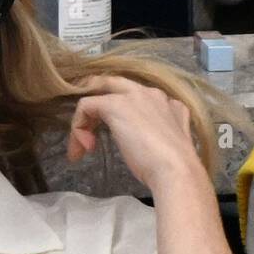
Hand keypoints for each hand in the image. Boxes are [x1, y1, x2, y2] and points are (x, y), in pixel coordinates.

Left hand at [66, 74, 205, 190]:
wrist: (175, 169)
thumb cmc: (174, 165)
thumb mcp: (173, 140)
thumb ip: (167, 127)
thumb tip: (157, 131)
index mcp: (165, 101)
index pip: (134, 96)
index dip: (118, 114)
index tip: (111, 138)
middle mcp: (149, 92)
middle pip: (113, 84)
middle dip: (96, 103)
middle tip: (84, 126)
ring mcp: (132, 96)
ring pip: (97, 94)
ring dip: (84, 122)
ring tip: (81, 149)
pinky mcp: (115, 105)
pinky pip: (86, 105)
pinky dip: (78, 127)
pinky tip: (83, 149)